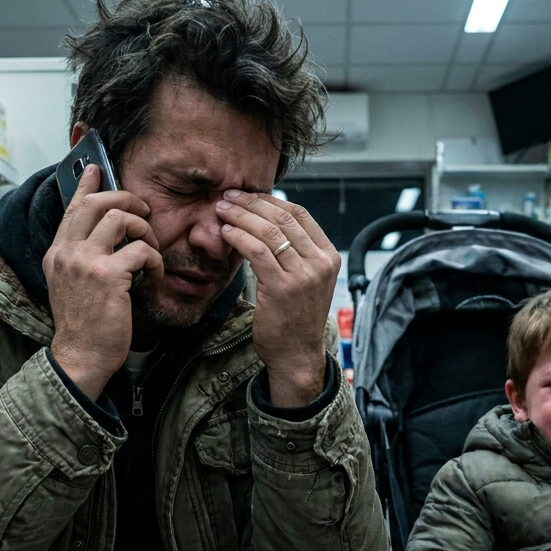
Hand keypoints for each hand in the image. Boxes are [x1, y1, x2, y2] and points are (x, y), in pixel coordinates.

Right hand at [43, 163, 162, 399]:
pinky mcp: (107, 276)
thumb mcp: (72, 285)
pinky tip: (155, 275)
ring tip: (151, 250)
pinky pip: (140, 250)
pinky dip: (154, 259)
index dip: (86, 186)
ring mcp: (85, 262)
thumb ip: (81, 258)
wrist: (80, 356)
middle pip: (97, 204)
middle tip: (144, 213)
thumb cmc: (83, 325)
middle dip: (127, 200)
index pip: (71, 209)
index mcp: (56, 253)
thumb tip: (103, 237)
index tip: (96, 168)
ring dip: (145, 231)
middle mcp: (66, 252)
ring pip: (121, 219)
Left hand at [216, 189, 340, 406]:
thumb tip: (265, 221)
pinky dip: (239, 237)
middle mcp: (321, 262)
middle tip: (228, 197)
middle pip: (283, 218)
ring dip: (241, 216)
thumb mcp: (306, 280)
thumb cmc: (295, 318)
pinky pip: (257, 252)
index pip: (300, 214)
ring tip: (221, 210)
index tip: (248, 195)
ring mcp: (304, 275)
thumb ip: (295, 252)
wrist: (297, 355)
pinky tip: (225, 233)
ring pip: (269, 231)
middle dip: (252, 203)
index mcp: (329, 256)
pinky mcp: (283, 287)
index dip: (271, 200)